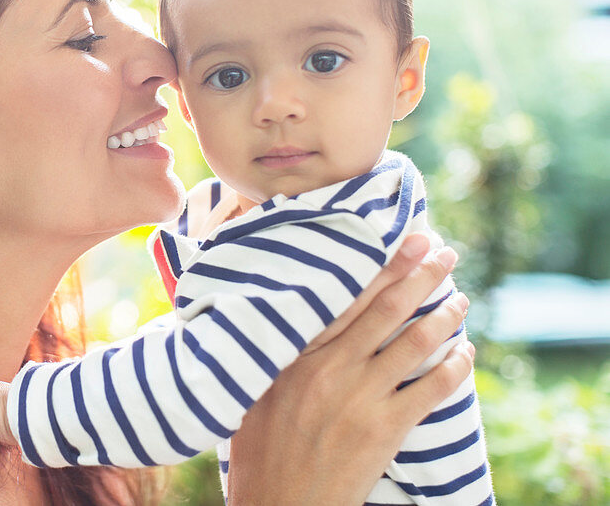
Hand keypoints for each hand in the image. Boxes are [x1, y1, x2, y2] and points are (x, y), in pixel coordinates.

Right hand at [226, 235, 474, 504]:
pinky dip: (456, 367)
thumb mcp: (253, 391)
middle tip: (444, 252)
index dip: (382, 266)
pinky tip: (467, 353)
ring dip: (445, 315)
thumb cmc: (260, 451)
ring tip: (461, 299)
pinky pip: (432, 388)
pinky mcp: (386, 428)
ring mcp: (361, 397)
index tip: (408, 241)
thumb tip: (287, 317)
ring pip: (416, 342)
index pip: (347, 297)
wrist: (279, 504)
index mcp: (296, 353)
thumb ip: (275, 354)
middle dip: (422, 275)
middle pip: (387, 309)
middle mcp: (331, 368)